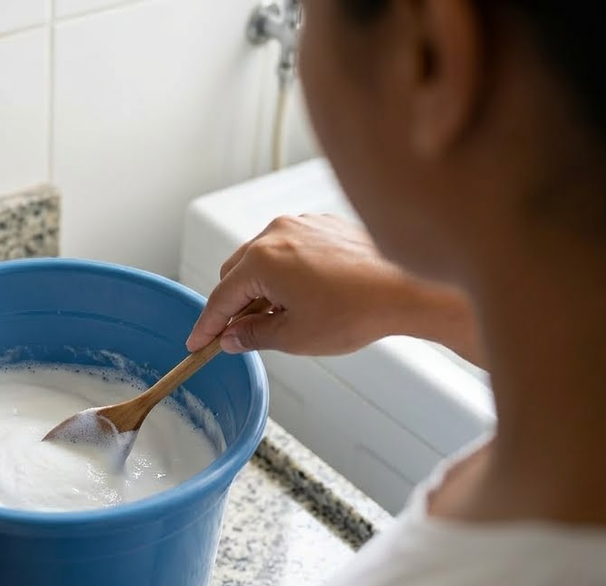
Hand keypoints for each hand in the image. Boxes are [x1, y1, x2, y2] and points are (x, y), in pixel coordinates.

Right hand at [185, 214, 481, 363]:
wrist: (408, 288)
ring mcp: (301, 225)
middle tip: (240, 334)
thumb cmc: (357, 311)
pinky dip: (285, 271)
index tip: (197, 341)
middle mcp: (276, 233)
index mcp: (262, 260)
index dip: (206, 325)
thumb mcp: (295, 336)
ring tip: (282, 317)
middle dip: (234, 304)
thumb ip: (253, 336)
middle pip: (236, 272)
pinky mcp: (323, 225)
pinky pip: (289, 247)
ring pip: (262, 258)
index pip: (220, 297)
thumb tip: (232, 337)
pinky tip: (305, 296)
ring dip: (261, 287)